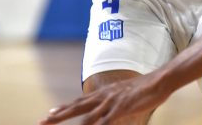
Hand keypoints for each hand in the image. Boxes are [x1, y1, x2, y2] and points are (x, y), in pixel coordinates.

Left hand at [40, 73, 169, 124]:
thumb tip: (110, 110)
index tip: (50, 113)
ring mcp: (111, 102)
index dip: (64, 108)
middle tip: (42, 121)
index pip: (80, 102)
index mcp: (104, 93)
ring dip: (70, 121)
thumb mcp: (125, 94)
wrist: (159, 80)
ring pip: (86, 115)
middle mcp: (104, 97)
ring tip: (55, 123)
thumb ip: (115, 102)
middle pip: (77, 107)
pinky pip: (104, 121)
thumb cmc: (144, 89)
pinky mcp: (120, 108)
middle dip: (58, 115)